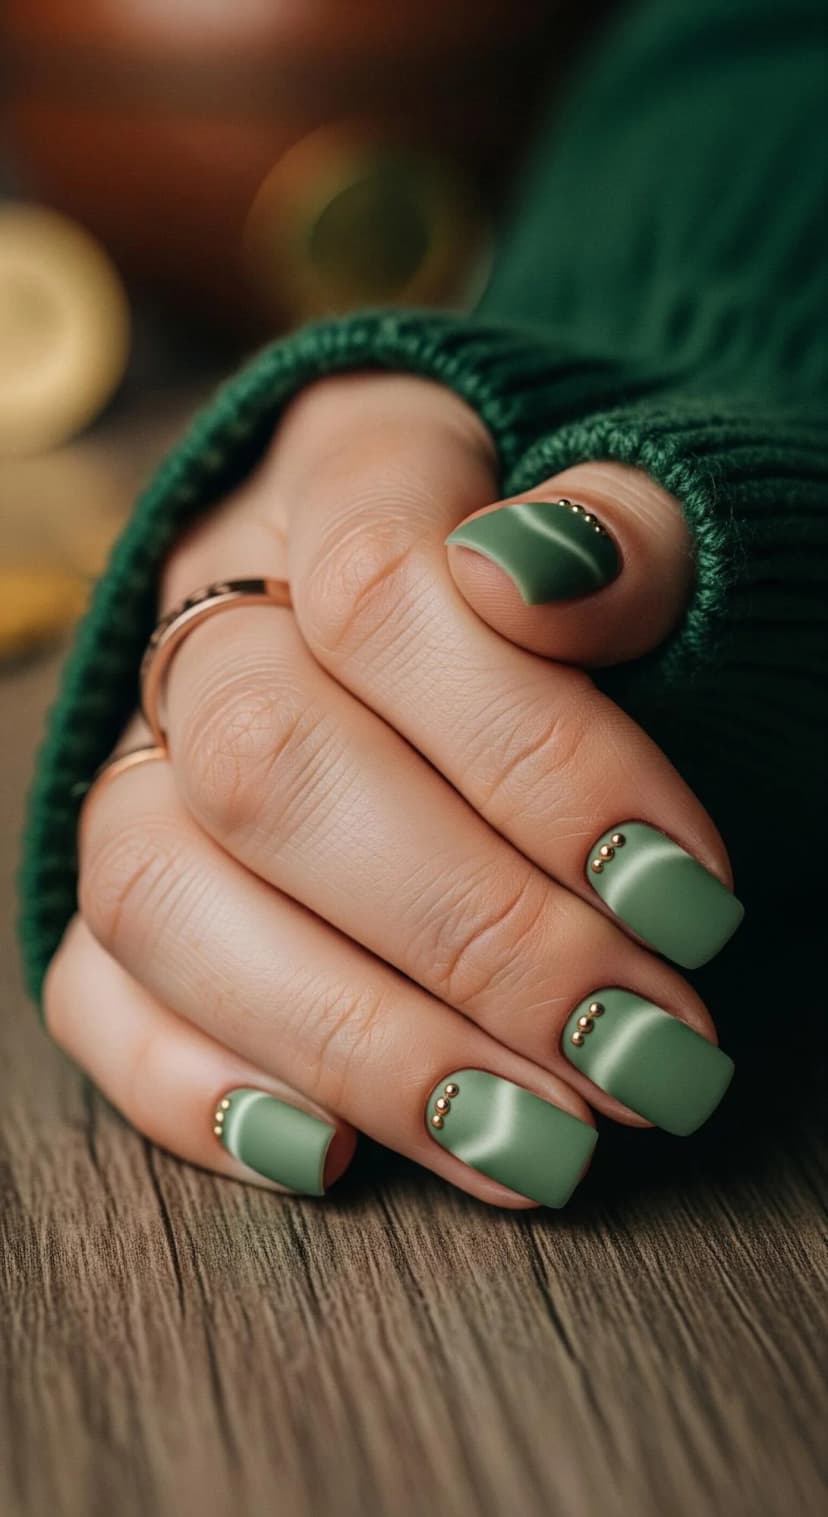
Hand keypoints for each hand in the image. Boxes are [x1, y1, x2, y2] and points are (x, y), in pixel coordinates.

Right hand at [44, 374, 740, 1206]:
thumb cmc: (608, 574)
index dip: (535, 759)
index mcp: (343, 467)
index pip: (385, 591)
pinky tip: (337, 1157)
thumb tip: (542, 574)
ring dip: (356, 1043)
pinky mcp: (128, 878)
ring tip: (537, 1142)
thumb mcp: (662, 508)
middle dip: (473, 937)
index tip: (689, 891)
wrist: (515, 593)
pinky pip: (95, 986)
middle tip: (644, 1049)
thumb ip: (630, 531)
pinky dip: (198, 1085)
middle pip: (270, 768)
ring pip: (165, 893)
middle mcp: (216, 603)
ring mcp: (147, 748)